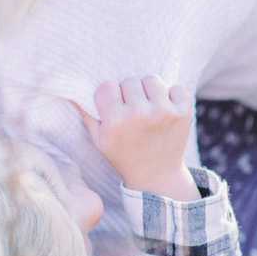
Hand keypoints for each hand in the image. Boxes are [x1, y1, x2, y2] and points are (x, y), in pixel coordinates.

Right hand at [77, 76, 198, 201]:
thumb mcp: (99, 140)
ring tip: (149, 107)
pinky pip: (176, 87)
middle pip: (129, 81)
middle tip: (132, 110)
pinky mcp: (183, 112)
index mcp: (115, 121)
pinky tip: (166, 110)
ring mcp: (163, 112)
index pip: (106, 86)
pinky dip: (172, 95)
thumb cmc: (124, 155)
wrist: (157, 176)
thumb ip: (87, 114)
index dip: (109, 96)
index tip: (114, 108)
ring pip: (152, 79)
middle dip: (129, 93)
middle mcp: (139, 114)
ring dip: (149, 91)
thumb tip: (73, 92)